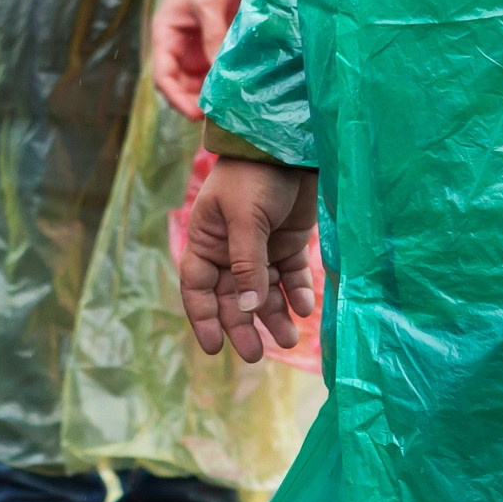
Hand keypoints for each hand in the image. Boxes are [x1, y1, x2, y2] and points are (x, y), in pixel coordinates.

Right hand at [152, 0, 241, 119]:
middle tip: (218, 115)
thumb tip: (219, 73)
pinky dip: (226, 80)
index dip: (175, 97)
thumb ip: (213, 36)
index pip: (163, 75)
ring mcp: (199, 47)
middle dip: (196, 101)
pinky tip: (240, 89)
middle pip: (182, 84)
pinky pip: (219, 69)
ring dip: (212, 94)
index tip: (194, 113)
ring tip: (230, 106)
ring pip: (201, 81)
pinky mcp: (218, 45)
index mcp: (165, 36)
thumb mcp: (207, 3)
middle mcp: (180, 47)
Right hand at [179, 158, 318, 361]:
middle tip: (257, 355)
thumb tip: (245, 309)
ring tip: (289, 339)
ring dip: (274, 316)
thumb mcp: (245, 219)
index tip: (214, 348)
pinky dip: (296, 294)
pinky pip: (290, 278)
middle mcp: (230, 250)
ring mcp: (261, 249)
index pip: (198, 288)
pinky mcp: (289, 244)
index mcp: (207, 241)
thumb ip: (246, 264)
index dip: (204, 318)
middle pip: (232, 298)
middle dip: (243, 326)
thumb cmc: (254, 177)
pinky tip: (303, 307)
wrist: (290, 146)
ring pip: (263, 293)